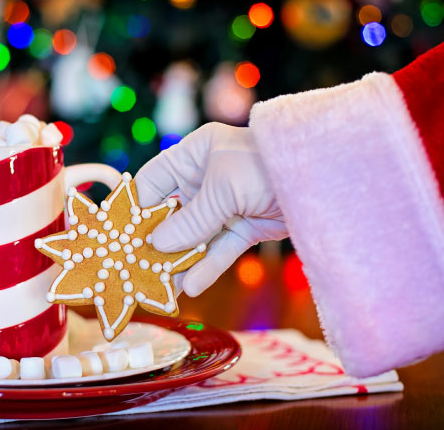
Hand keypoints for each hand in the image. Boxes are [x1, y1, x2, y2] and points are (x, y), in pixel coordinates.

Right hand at [134, 123, 287, 296]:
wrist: (324, 178)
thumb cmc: (267, 166)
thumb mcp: (223, 188)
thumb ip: (191, 219)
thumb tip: (156, 245)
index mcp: (194, 155)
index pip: (152, 182)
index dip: (136, 209)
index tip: (118, 237)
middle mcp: (205, 178)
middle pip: (170, 214)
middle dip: (155, 242)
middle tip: (135, 269)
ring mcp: (225, 204)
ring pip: (193, 237)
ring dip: (178, 262)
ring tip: (160, 288)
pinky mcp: (244, 226)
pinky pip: (219, 249)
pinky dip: (206, 267)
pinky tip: (190, 287)